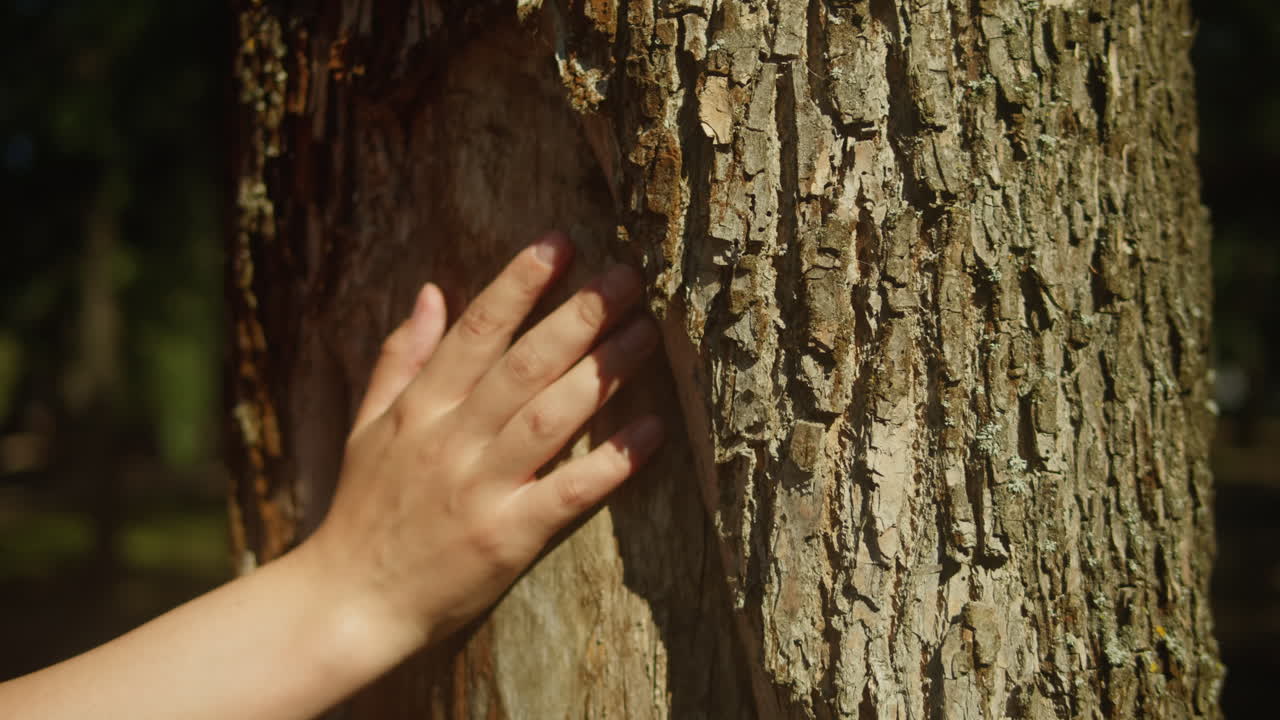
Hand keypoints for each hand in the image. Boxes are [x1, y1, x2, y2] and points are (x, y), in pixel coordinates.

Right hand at [302, 232, 663, 652]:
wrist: (347, 603)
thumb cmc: (363, 511)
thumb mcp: (366, 427)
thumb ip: (399, 358)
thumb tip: (428, 291)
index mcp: (419, 409)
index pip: (476, 331)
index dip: (520, 283)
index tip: (561, 242)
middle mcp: (451, 441)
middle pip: (524, 365)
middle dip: (579, 315)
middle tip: (628, 277)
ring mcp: (481, 490)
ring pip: (551, 416)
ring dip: (604, 371)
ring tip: (647, 332)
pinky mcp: (507, 539)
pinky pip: (569, 492)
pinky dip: (612, 461)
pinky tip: (653, 431)